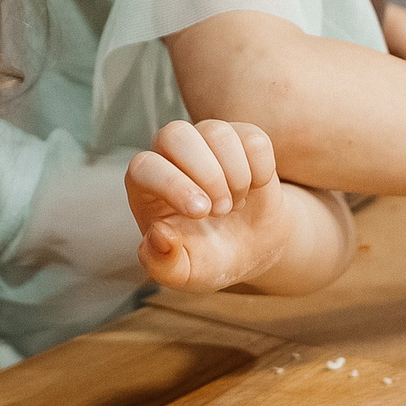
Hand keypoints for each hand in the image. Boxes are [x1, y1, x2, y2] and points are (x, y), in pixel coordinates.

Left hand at [128, 119, 300, 290]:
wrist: (252, 248)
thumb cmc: (209, 257)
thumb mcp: (184, 273)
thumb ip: (163, 263)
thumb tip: (158, 234)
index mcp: (146, 186)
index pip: (144, 167)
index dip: (172, 185)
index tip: (201, 214)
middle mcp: (172, 155)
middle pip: (175, 134)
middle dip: (205, 174)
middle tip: (221, 211)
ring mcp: (207, 142)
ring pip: (216, 132)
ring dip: (234, 174)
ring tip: (237, 204)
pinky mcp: (242, 138)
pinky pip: (252, 138)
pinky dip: (260, 169)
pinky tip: (255, 189)